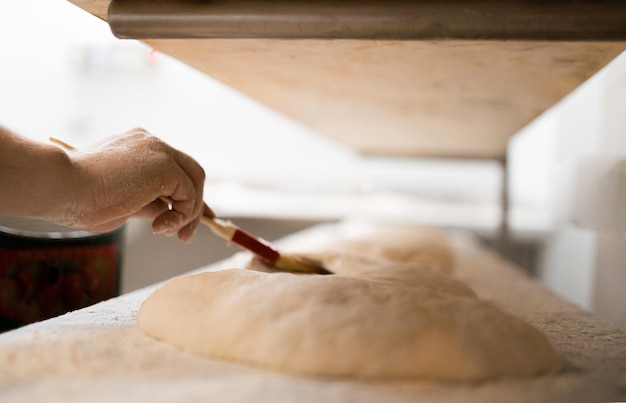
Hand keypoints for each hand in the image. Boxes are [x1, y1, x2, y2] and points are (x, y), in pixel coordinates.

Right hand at [65, 128, 208, 241]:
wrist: (60, 187)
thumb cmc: (78, 199)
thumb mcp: (123, 202)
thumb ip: (147, 202)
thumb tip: (167, 213)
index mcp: (138, 147)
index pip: (176, 169)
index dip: (187, 195)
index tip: (187, 221)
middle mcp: (152, 144)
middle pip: (192, 172)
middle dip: (194, 206)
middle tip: (185, 236)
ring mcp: (159, 151)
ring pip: (195, 181)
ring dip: (189, 213)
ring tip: (169, 233)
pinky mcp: (165, 165)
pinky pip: (189, 193)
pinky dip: (182, 214)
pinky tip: (160, 226)